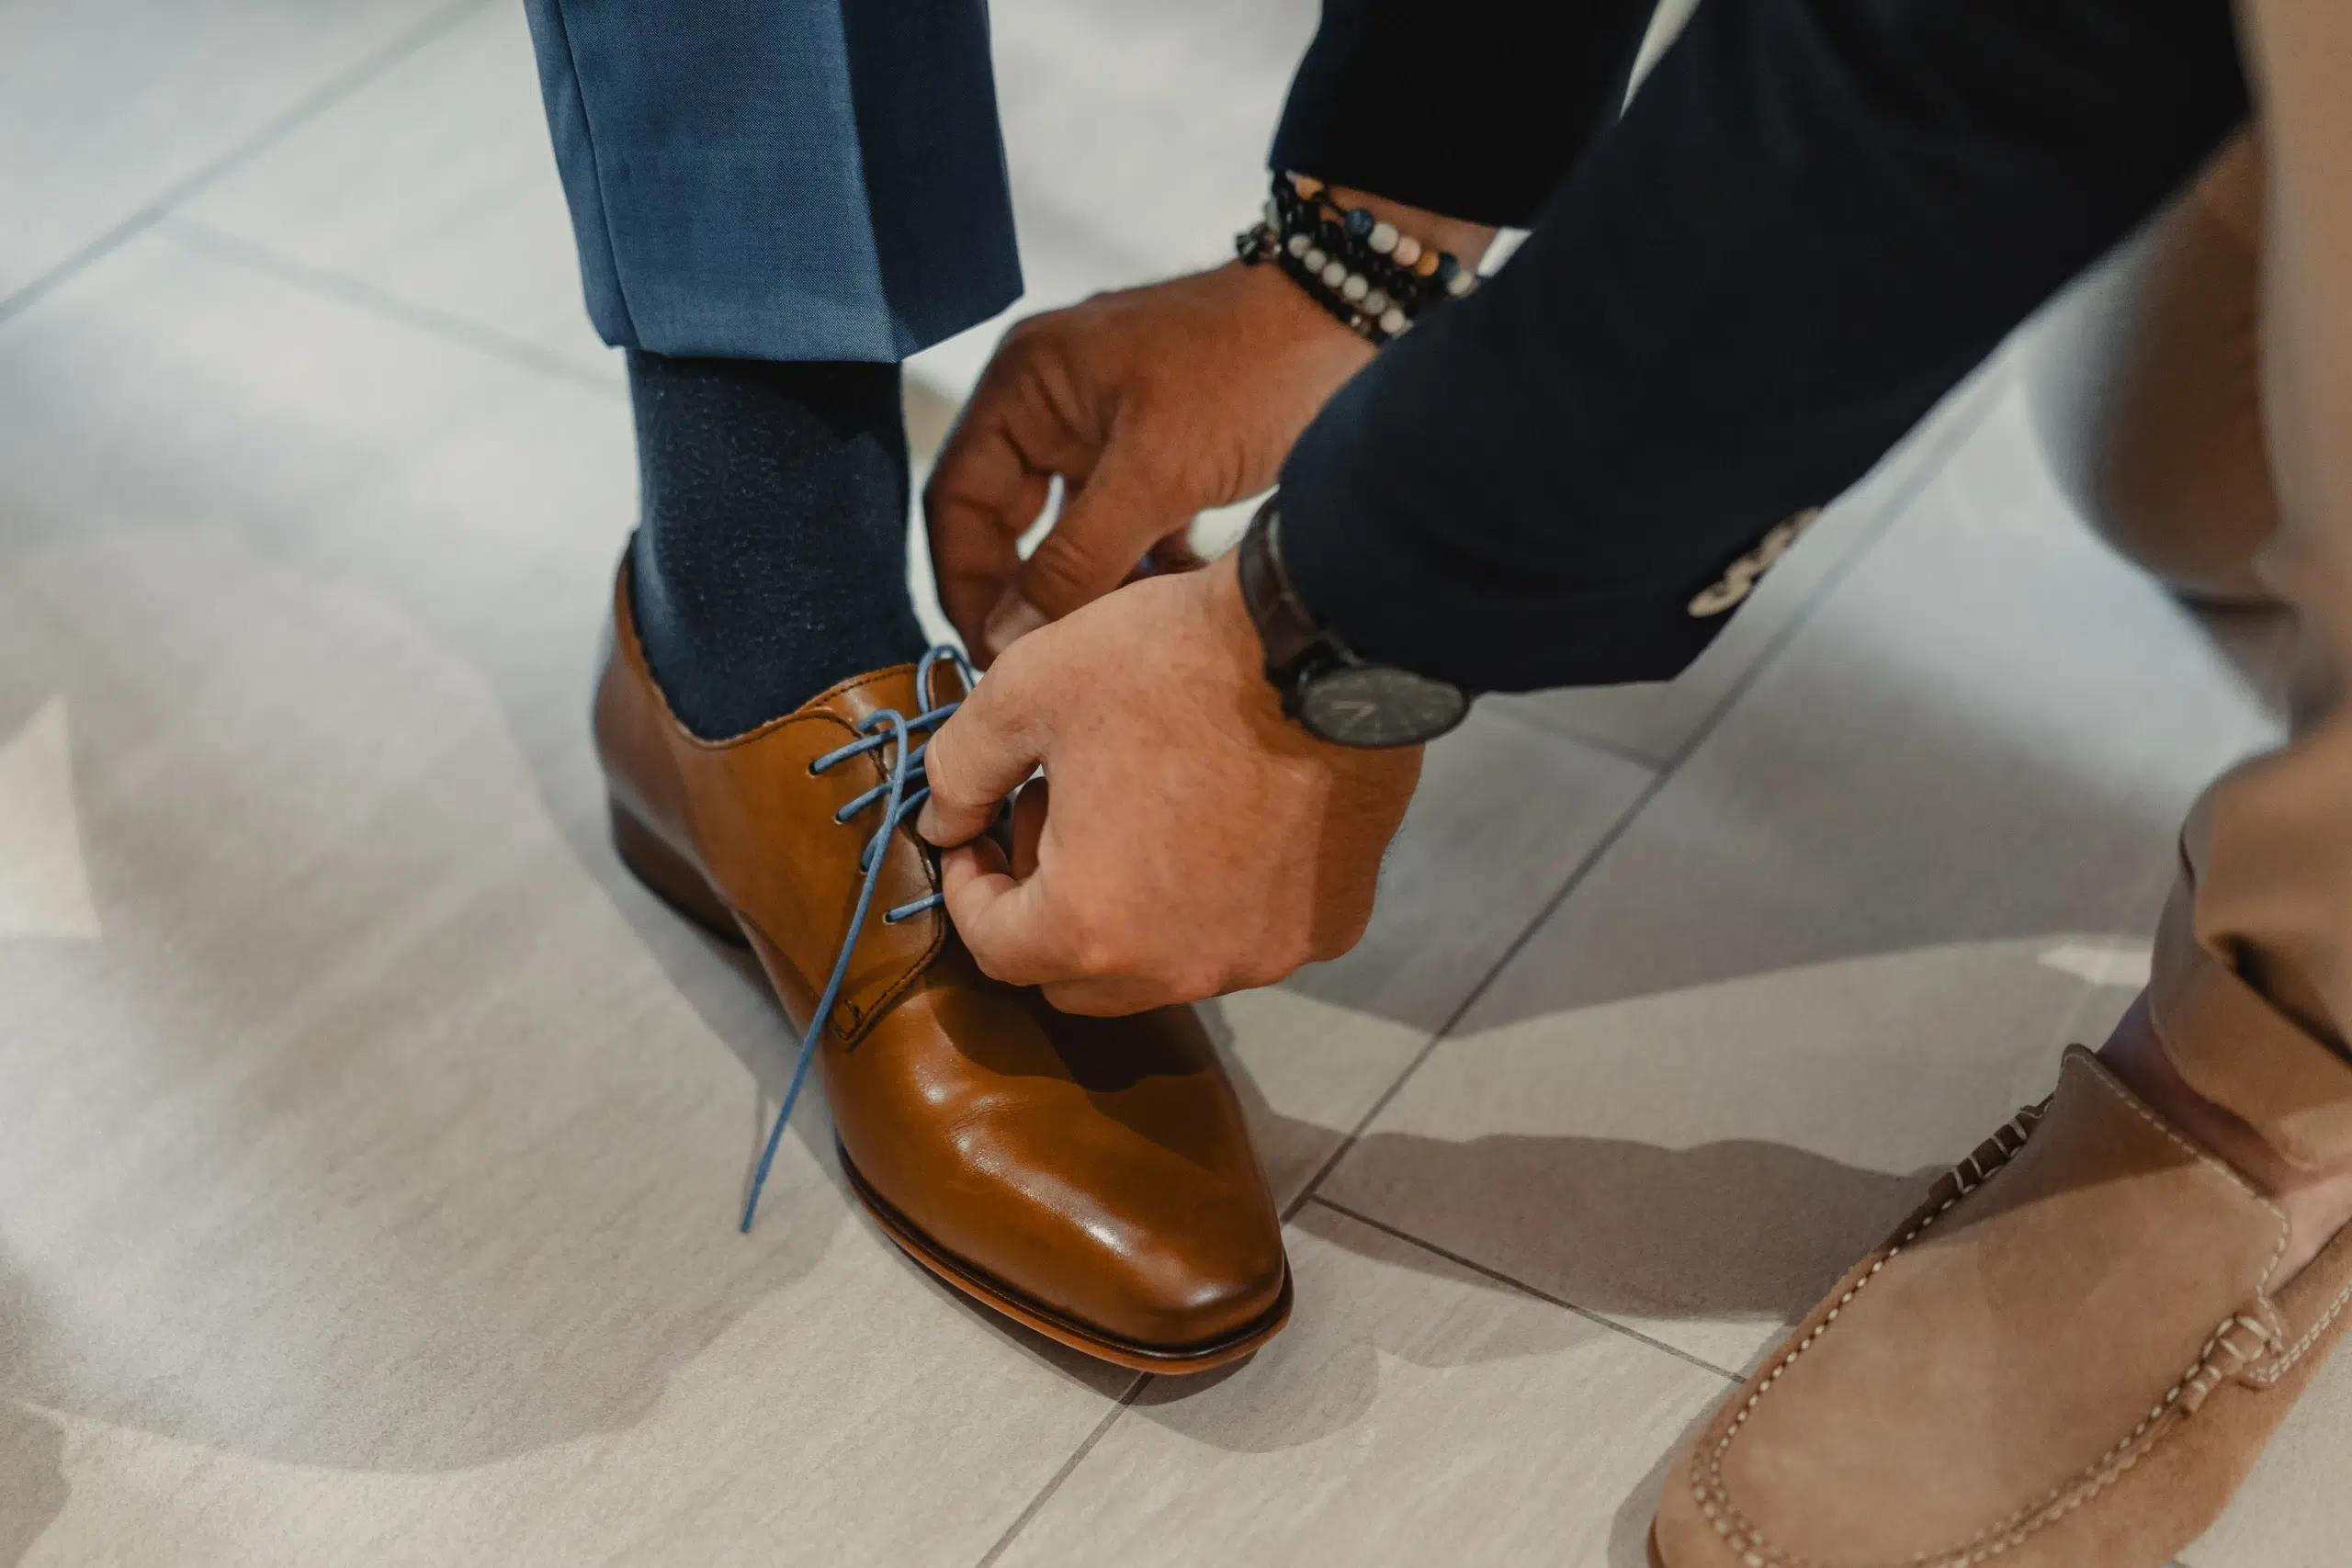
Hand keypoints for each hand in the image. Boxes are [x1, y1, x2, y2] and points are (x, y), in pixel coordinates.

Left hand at [915, 553, 1421, 1014]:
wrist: (1328, 638)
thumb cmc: (1170, 662)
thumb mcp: (1027, 690)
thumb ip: (959, 772)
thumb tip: (942, 824)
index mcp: (1090, 925)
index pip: (995, 949)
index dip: (969, 889)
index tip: (975, 833)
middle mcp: (1179, 968)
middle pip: (1077, 978)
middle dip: (1045, 909)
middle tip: (1051, 815)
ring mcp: (1263, 955)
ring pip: (1164, 963)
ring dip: (1131, 910)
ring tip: (1137, 807)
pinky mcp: (1328, 927)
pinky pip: (1247, 935)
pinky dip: (1218, 899)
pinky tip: (1221, 819)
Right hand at [924, 260, 1369, 661]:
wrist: (1358, 317)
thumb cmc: (1254, 367)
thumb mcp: (1157, 474)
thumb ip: (1075, 561)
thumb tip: (1007, 635)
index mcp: (1026, 384)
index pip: (956, 498)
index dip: (965, 582)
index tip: (989, 652)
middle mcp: (1052, 402)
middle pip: (1004, 519)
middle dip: (1024, 593)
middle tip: (1039, 663)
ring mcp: (1105, 427)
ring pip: (1068, 531)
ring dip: (1084, 587)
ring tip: (1107, 642)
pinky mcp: (1158, 453)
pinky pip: (1121, 527)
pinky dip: (1134, 569)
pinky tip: (1158, 610)